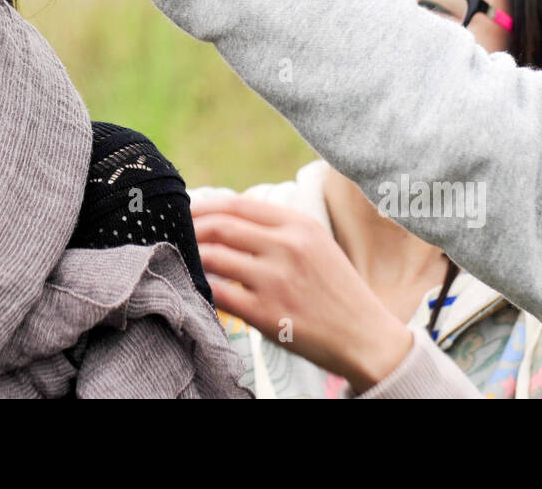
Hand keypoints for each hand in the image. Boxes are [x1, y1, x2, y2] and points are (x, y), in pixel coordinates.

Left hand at [191, 195, 412, 392]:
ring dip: (193, 257)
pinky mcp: (266, 313)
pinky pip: (219, 293)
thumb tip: (229, 218)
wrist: (365, 336)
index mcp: (300, 225)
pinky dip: (203, 288)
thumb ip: (279, 229)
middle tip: (176, 233)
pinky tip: (198, 288)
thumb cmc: (337, 290)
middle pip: (221, 227)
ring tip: (184, 259)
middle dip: (192, 229)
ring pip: (214, 257)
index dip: (206, 206)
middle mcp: (287, 247)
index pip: (238, 204)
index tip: (188, 211)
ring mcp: (276, 280)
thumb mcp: (317, 244)